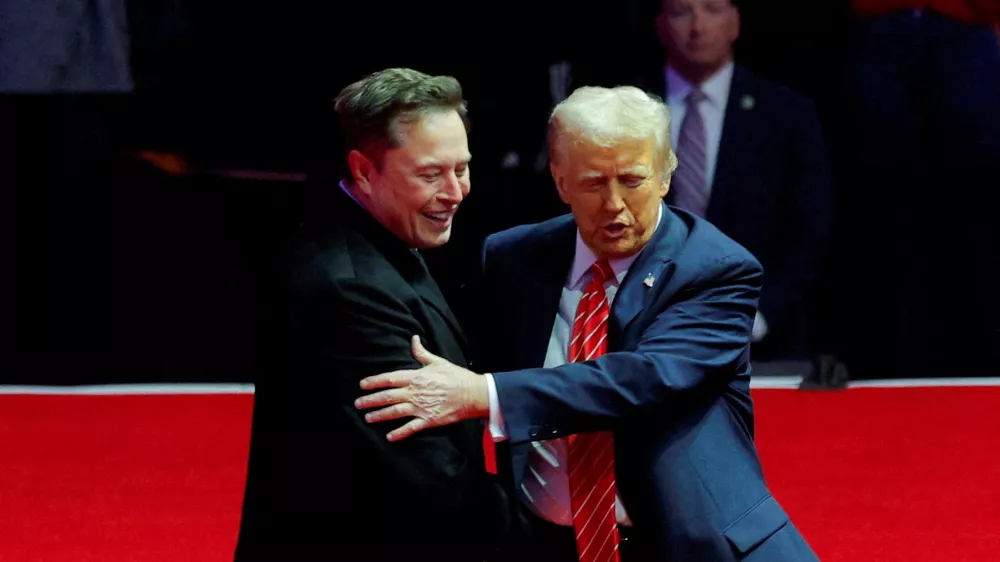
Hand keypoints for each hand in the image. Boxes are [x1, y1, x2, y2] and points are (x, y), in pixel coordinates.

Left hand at [355, 336, 488, 440]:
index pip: (390, 378)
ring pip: (395, 412)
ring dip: (380, 415)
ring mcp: (421, 407)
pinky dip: (399, 433)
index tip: (362, 385)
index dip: (374, 381)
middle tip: (358, 404)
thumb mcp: (438, 361)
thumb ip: (421, 353)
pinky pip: (411, 427)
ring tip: (368, 418)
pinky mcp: (429, 420)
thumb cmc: (455, 376)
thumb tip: (413, 339)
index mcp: (416, 377)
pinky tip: (389, 436)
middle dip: (371, 400)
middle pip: (388, 396)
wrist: (473, 393)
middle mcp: (415, 392)